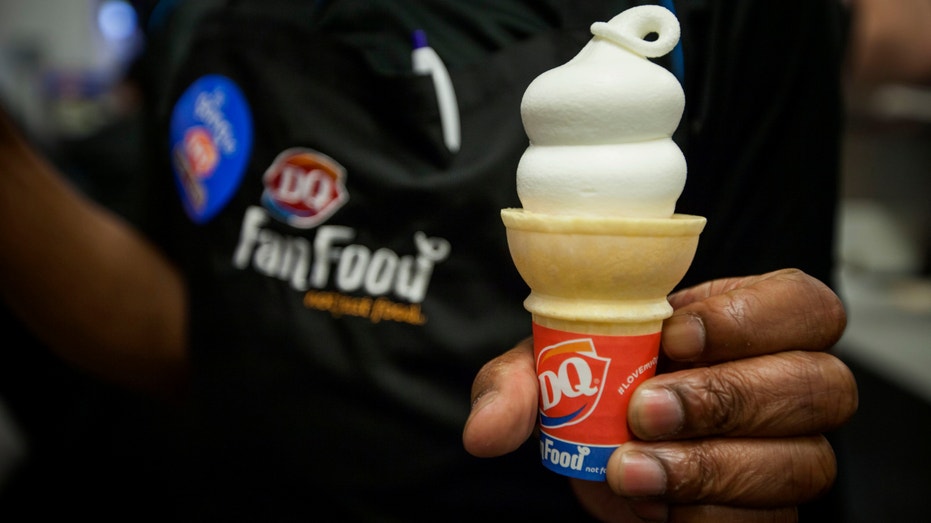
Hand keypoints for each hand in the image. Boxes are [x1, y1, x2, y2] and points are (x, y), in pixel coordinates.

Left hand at [463, 269, 856, 521]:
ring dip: (713, 468)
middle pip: (822, 385)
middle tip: (645, 410)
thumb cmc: (597, 387)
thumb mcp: (554, 367)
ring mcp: (788, 455)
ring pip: (804, 463)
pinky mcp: (770, 512)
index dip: (751, 317)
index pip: (804, 304)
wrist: (603, 455)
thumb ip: (521, 383)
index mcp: (749, 324)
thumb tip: (486, 431)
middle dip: (730, 397)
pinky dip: (709, 516)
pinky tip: (656, 511)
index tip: (674, 335)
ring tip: (633, 470)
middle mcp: (788, 386)